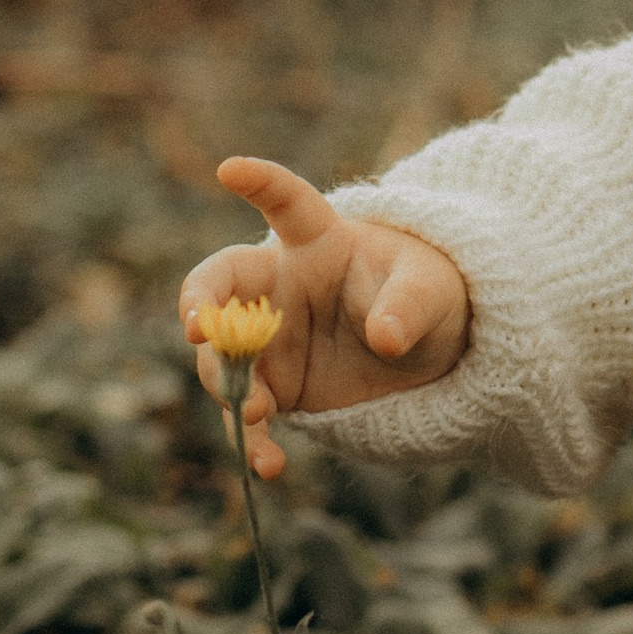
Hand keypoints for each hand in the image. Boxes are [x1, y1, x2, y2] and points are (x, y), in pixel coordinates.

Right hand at [180, 155, 470, 476]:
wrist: (431, 352)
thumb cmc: (429, 295)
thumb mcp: (433, 292)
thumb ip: (408, 307)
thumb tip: (386, 339)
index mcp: (317, 242)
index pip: (286, 204)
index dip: (259, 182)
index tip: (230, 168)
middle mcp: (279, 286)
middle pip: (220, 285)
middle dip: (200, 304)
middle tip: (199, 330)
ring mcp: (270, 339)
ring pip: (222, 357)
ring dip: (229, 385)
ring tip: (258, 413)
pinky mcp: (278, 388)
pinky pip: (250, 414)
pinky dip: (253, 441)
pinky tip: (269, 466)